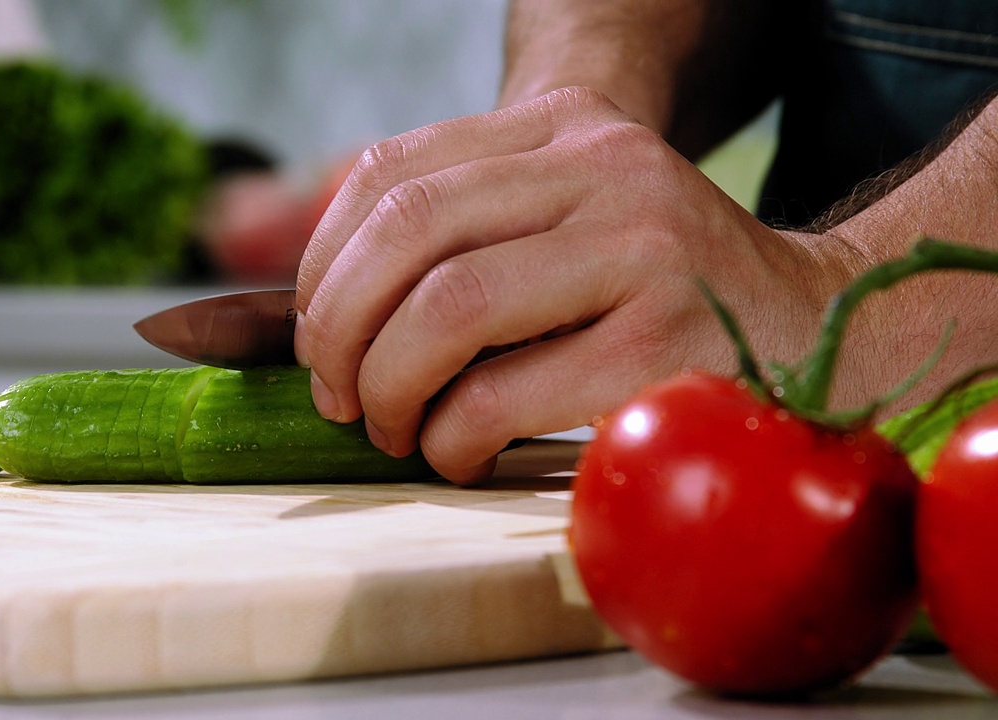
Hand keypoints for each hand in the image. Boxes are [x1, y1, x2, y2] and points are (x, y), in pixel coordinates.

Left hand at [295, 88, 860, 484]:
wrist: (814, 324)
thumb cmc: (656, 292)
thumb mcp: (566, 222)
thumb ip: (466, 236)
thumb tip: (318, 318)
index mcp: (566, 126)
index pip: (393, 174)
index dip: (324, 265)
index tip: (316, 338)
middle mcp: (605, 165)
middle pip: (408, 232)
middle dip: (339, 331)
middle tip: (338, 397)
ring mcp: (643, 246)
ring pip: (447, 307)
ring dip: (388, 386)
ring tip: (393, 428)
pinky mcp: (667, 339)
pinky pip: (505, 392)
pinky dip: (452, 435)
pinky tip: (457, 451)